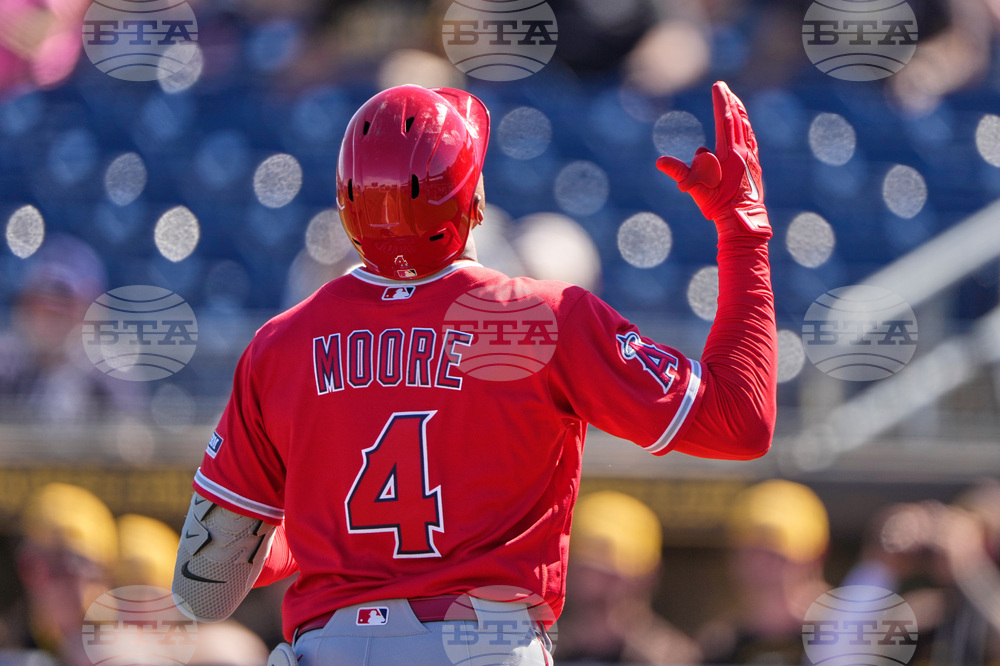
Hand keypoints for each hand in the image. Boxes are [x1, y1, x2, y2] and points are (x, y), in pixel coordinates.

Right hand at [657, 81, 769, 236]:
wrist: (742, 219)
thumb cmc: (718, 204)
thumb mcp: (694, 188)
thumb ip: (679, 173)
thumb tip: (660, 161)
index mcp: (730, 152)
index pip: (724, 120)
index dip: (721, 101)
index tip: (718, 86)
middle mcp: (743, 152)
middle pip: (738, 120)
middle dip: (730, 102)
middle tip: (725, 88)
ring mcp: (750, 158)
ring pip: (746, 129)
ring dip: (739, 113)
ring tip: (735, 103)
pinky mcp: (753, 166)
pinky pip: (749, 141)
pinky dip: (745, 129)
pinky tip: (744, 129)